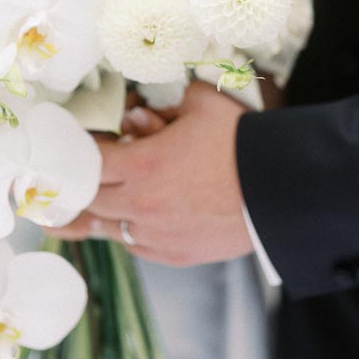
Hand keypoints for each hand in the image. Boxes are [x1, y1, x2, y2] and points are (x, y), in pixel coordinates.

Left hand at [53, 82, 252, 265]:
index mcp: (142, 166)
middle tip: (81, 174)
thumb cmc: (243, 141)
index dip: (78, 154)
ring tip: (99, 200)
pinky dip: (129, 231)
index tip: (77, 148)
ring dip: (103, 211)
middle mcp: (142, 206)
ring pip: (108, 229)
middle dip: (84, 184)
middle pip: (90, 200)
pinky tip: (135, 219)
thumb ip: (163, 104)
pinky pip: (135, 245)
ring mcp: (157, 235)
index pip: (86, 164)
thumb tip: (134, 114)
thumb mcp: (202, 104)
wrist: (281, 188)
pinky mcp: (176, 255)